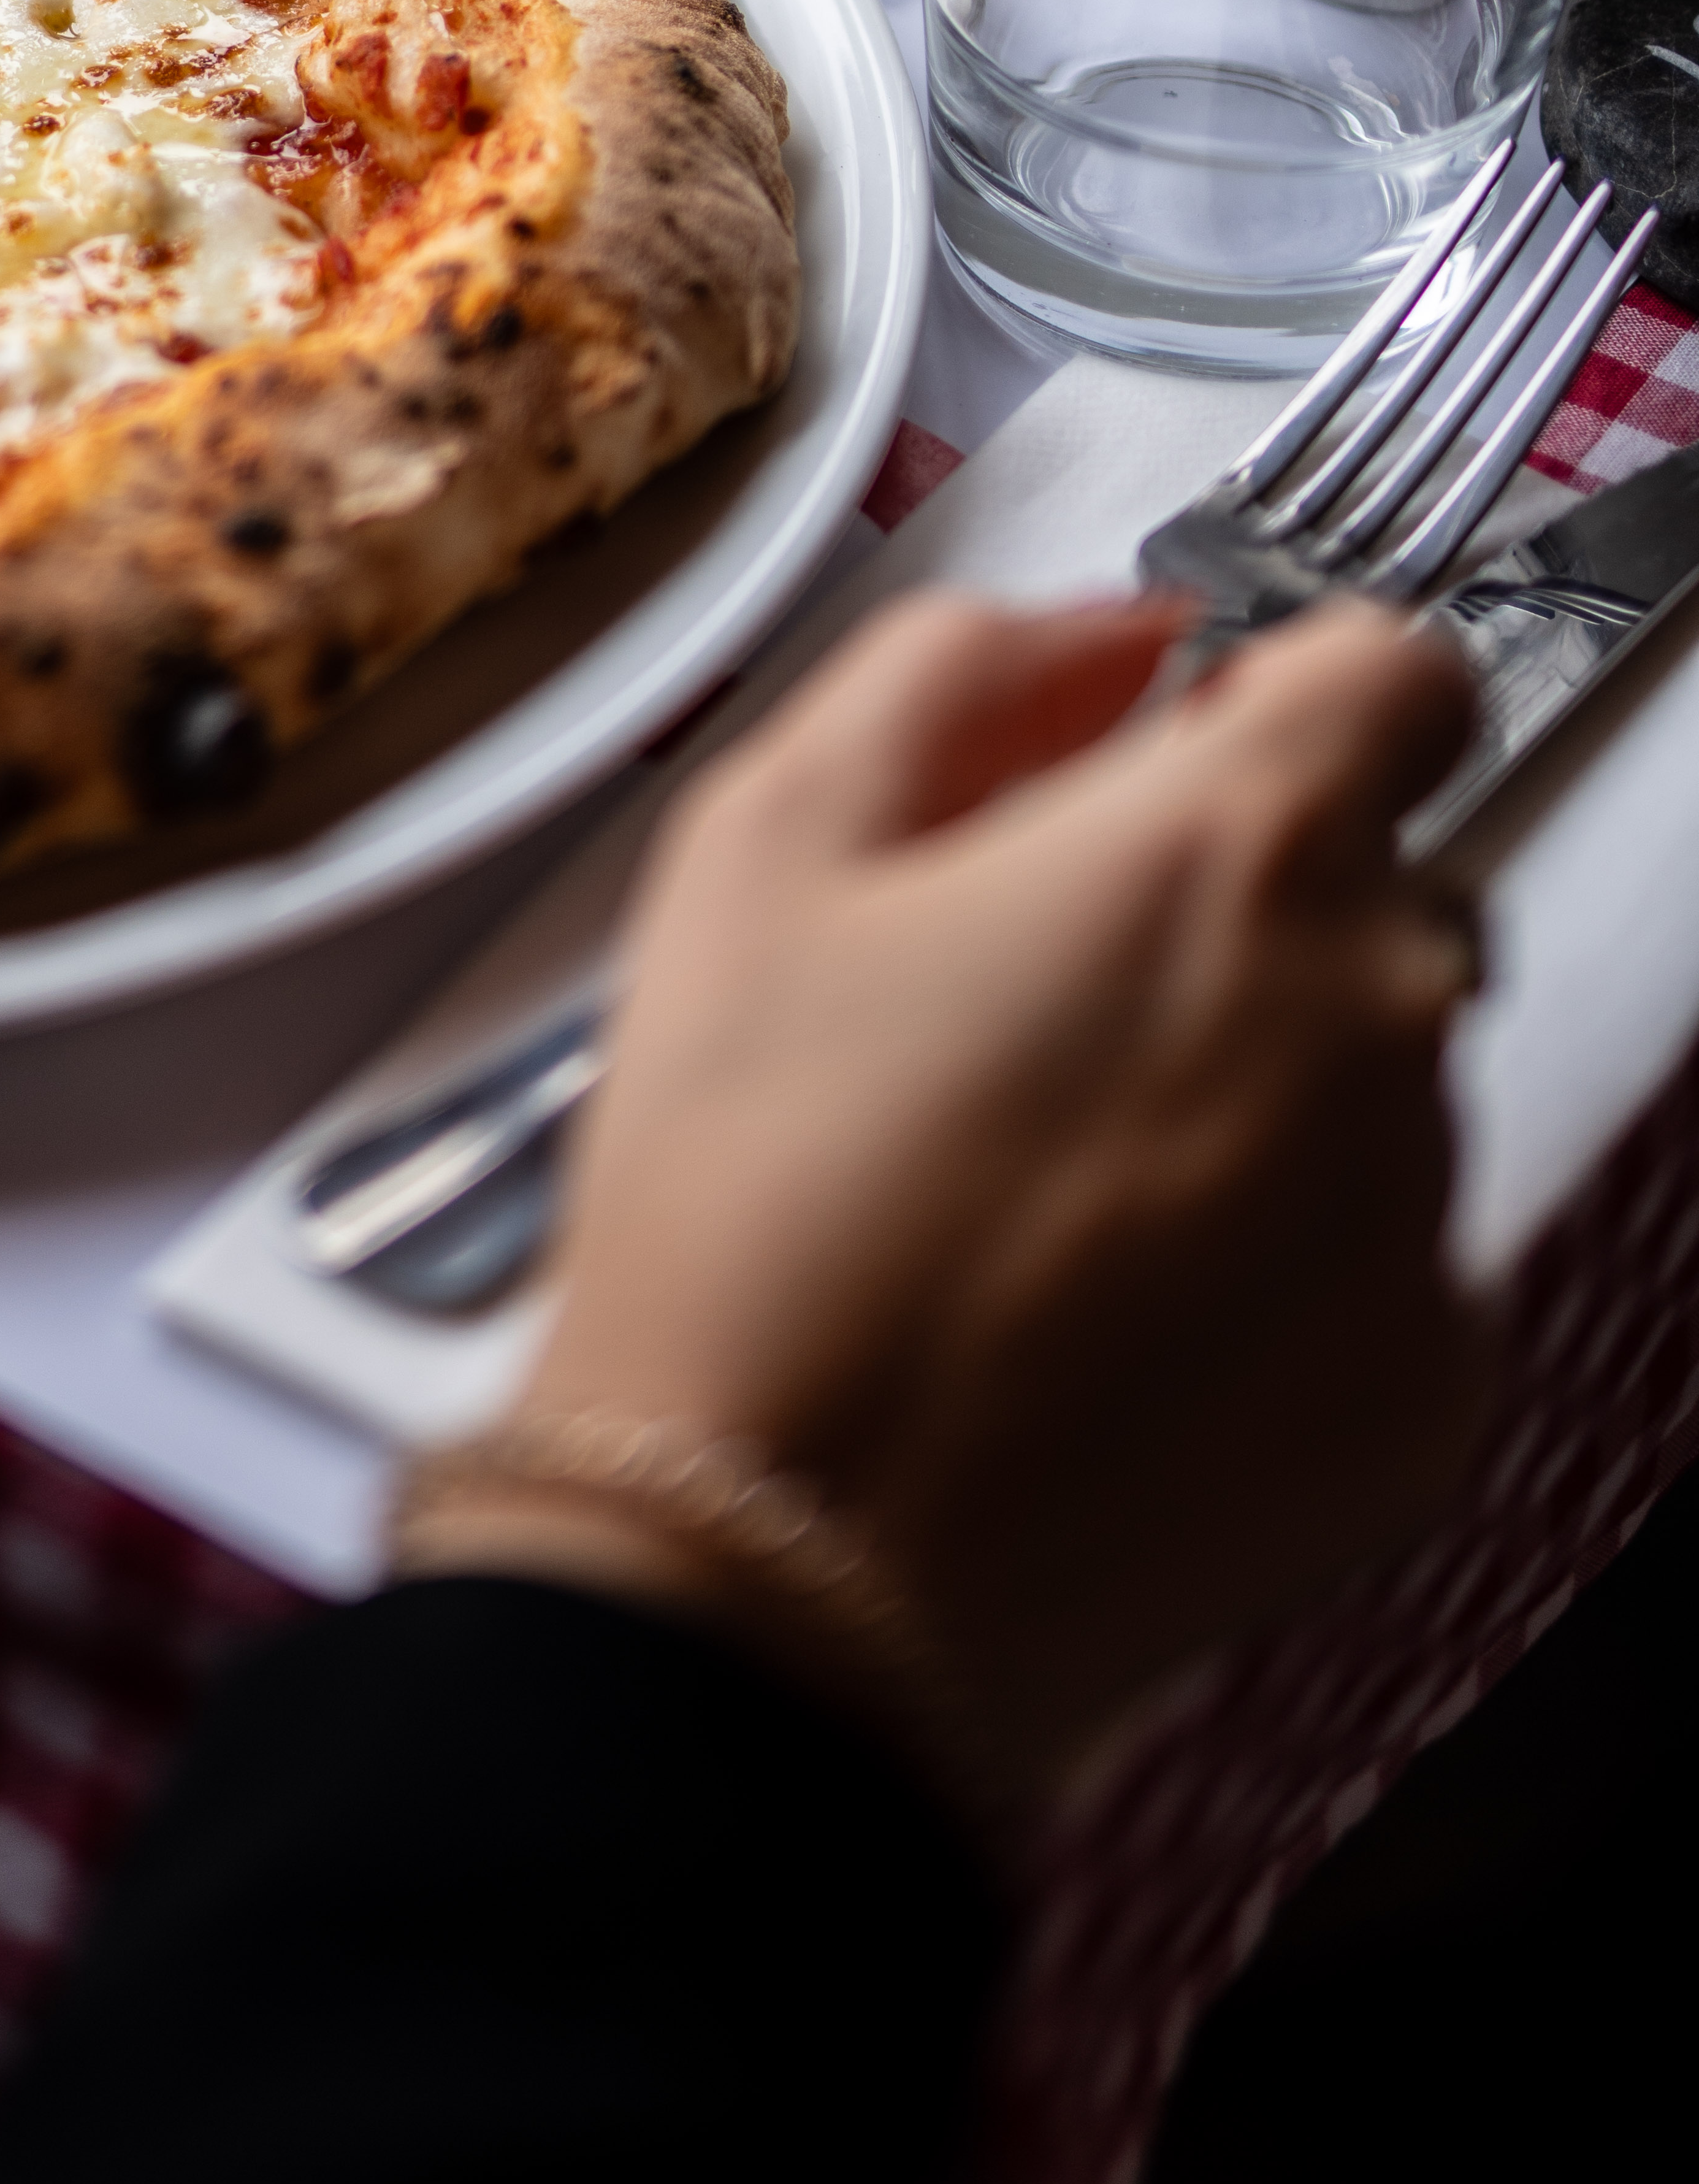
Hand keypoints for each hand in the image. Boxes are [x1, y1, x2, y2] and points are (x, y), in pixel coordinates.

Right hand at [493, 590, 1490, 1806]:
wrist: (777, 1550)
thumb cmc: (756, 1192)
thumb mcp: (768, 838)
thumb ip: (958, 668)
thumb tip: (1111, 633)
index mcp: (1237, 847)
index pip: (1403, 676)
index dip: (1293, 697)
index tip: (1190, 761)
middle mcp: (1381, 1014)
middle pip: (1379, 890)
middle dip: (1240, 912)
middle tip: (1039, 1001)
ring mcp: (1420, 1218)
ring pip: (1377, 1082)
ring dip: (1257, 1088)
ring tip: (1038, 1182)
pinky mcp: (1426, 1395)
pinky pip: (1382, 1266)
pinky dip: (1275, 1267)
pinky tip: (1097, 1311)